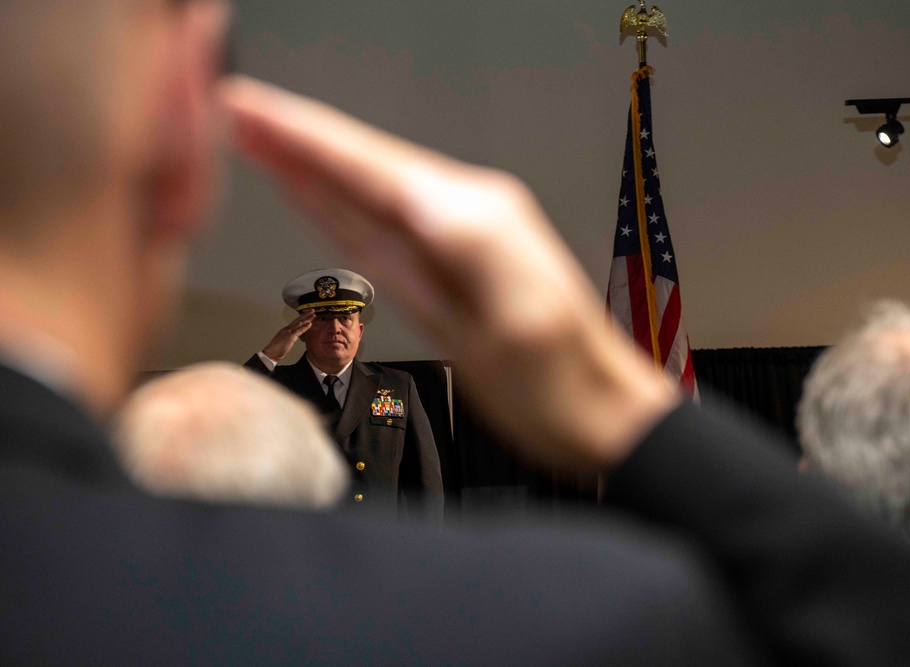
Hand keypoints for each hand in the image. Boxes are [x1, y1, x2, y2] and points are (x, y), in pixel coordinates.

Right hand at [220, 76, 680, 472]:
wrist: (600, 410)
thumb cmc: (556, 386)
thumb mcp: (511, 324)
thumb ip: (457, 251)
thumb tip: (404, 195)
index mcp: (475, 222)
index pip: (370, 166)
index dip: (303, 136)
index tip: (247, 108)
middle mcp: (469, 212)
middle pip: (364, 163)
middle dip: (297, 133)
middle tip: (234, 108)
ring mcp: (463, 232)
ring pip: (371, 184)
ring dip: (313, 157)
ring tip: (256, 133)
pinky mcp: (457, 256)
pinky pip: (388, 216)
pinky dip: (345, 195)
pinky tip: (314, 185)